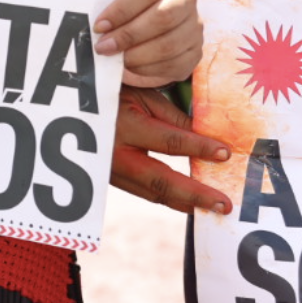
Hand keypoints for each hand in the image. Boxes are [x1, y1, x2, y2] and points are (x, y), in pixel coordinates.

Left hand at [93, 0, 200, 85]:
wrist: (153, 19)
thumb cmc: (130, 3)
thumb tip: (85, 14)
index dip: (121, 9)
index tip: (99, 25)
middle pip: (162, 17)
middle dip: (128, 35)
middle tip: (103, 46)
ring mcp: (195, 26)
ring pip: (169, 44)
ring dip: (136, 56)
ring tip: (114, 58)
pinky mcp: (196, 52)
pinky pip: (174, 64)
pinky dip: (148, 69)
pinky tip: (130, 66)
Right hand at [113, 84, 231, 213]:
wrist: (76, 108)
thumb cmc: (115, 95)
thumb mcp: (144, 97)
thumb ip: (176, 119)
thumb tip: (211, 139)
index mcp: (125, 126)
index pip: (169, 142)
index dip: (198, 148)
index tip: (225, 153)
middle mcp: (115, 155)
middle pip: (161, 181)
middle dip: (195, 194)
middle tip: (223, 204)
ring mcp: (110, 172)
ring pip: (153, 194)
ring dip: (186, 202)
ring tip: (213, 207)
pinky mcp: (112, 180)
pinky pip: (145, 192)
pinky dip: (170, 197)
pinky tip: (189, 201)